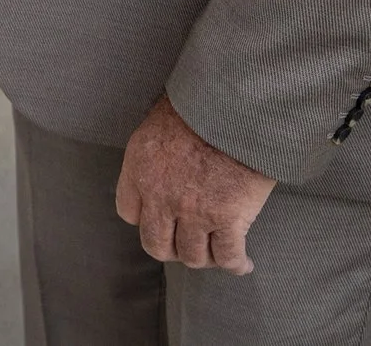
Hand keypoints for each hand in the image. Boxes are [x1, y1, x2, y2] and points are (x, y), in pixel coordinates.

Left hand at [115, 95, 276, 275]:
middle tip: (186, 245)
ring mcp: (194, 211)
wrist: (236, 106)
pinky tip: (242, 263)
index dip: (146, 219)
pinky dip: (235, 264)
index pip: (129, 212)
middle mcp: (161, 196)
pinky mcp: (228, 219)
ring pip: (192, 256)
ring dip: (204, 258)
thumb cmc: (201, 107)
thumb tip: (164, 168)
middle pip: (156, 244)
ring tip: (216, 253)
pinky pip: (227, 256)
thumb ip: (154, 156)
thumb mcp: (159, 126)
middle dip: (171, 249)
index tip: (161, 219)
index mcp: (139, 169)